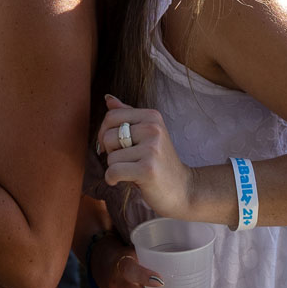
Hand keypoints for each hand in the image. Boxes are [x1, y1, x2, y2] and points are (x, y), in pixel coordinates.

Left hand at [98, 100, 195, 220]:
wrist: (182, 189)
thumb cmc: (158, 162)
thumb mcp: (146, 134)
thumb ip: (127, 115)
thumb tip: (107, 98)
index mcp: (152, 116)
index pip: (112, 116)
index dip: (104, 132)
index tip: (113, 146)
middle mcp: (153, 128)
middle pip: (108, 135)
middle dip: (109, 151)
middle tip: (125, 160)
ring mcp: (152, 149)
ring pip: (110, 157)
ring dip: (114, 168)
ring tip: (132, 171)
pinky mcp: (148, 169)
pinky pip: (113, 171)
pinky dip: (112, 179)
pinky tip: (123, 181)